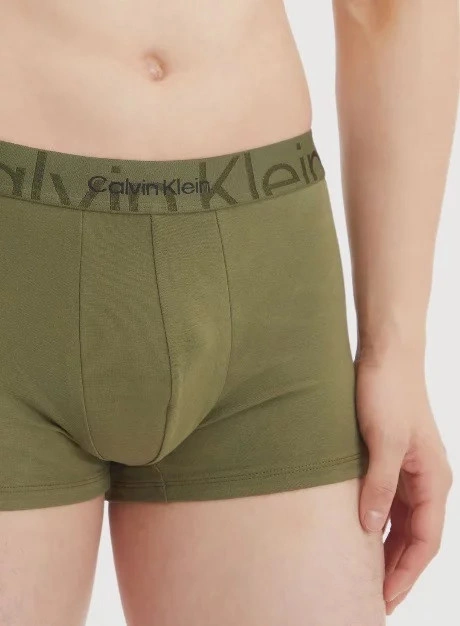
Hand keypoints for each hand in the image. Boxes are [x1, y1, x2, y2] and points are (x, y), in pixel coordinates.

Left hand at [355, 350, 452, 614]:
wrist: (387, 355)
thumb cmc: (389, 393)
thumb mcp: (382, 442)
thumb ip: (378, 486)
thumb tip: (369, 527)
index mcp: (433, 480)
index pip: (424, 541)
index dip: (405, 573)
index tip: (383, 599)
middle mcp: (425, 480)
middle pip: (414, 537)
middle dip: (395, 568)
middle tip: (369, 596)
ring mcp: (409, 469)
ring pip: (401, 521)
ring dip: (385, 547)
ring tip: (362, 573)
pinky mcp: (391, 457)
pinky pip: (388, 501)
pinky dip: (377, 521)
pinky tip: (359, 532)